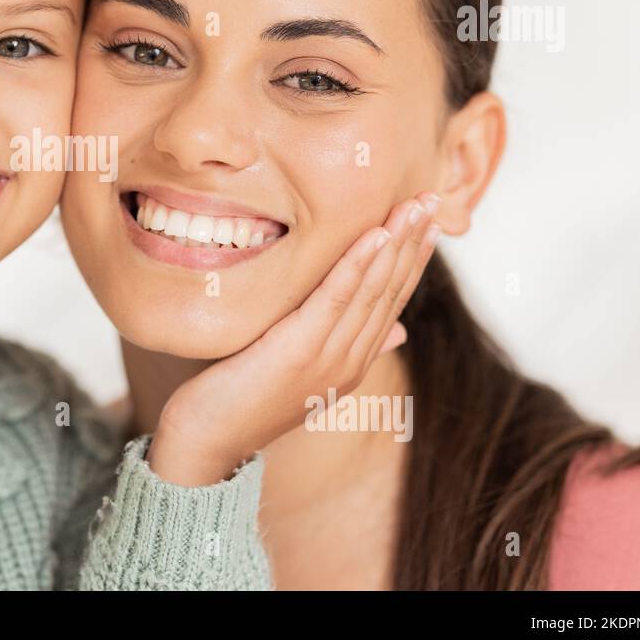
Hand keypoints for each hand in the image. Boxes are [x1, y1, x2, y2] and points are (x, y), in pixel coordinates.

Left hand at [147, 190, 441, 485]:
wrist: (207, 441)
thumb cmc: (242, 401)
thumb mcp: (300, 370)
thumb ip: (345, 346)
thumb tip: (399, 332)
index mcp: (351, 363)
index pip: (392, 301)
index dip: (413, 259)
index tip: (429, 221)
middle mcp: (349, 361)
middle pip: (389, 290)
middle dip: (413, 241)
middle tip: (433, 198)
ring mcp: (328, 358)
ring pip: (371, 290)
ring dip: (396, 243)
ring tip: (415, 206)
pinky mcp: (299, 351)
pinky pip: (335, 299)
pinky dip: (358, 265)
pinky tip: (376, 235)